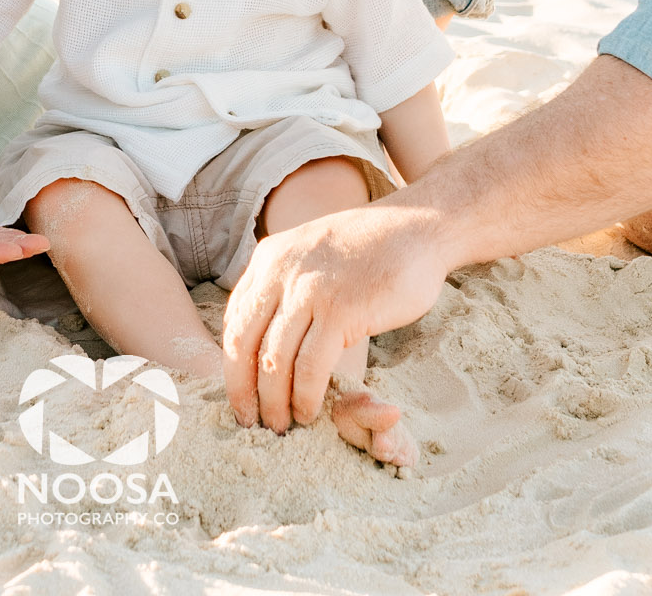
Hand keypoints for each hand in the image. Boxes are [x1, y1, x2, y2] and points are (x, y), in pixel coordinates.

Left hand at [221, 201, 454, 433]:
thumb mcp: (310, 253)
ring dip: (274, 402)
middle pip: (243, 344)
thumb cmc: (370, 247)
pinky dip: (306, 396)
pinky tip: (310, 411)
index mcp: (267, 259)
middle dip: (243, 391)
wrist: (419, 227)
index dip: (232, 366)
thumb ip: (285, 285)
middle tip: (251, 422)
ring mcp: (310, 291)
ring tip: (282, 425)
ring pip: (274, 361)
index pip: (234, 322)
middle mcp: (280, 272)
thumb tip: (267, 334)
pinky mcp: (341, 311)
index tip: (240, 395)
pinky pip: (310, 366)